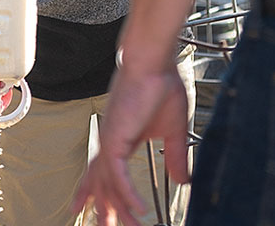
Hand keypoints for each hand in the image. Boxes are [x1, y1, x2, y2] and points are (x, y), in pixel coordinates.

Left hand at [72, 62, 191, 225]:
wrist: (154, 63)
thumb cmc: (161, 86)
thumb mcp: (174, 130)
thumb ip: (175, 157)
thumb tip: (184, 181)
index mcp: (121, 140)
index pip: (104, 174)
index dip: (95, 194)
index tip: (91, 212)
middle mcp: (111, 143)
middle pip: (102, 185)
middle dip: (103, 210)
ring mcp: (110, 142)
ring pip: (109, 186)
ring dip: (120, 210)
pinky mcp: (115, 139)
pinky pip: (119, 176)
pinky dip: (128, 195)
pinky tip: (138, 210)